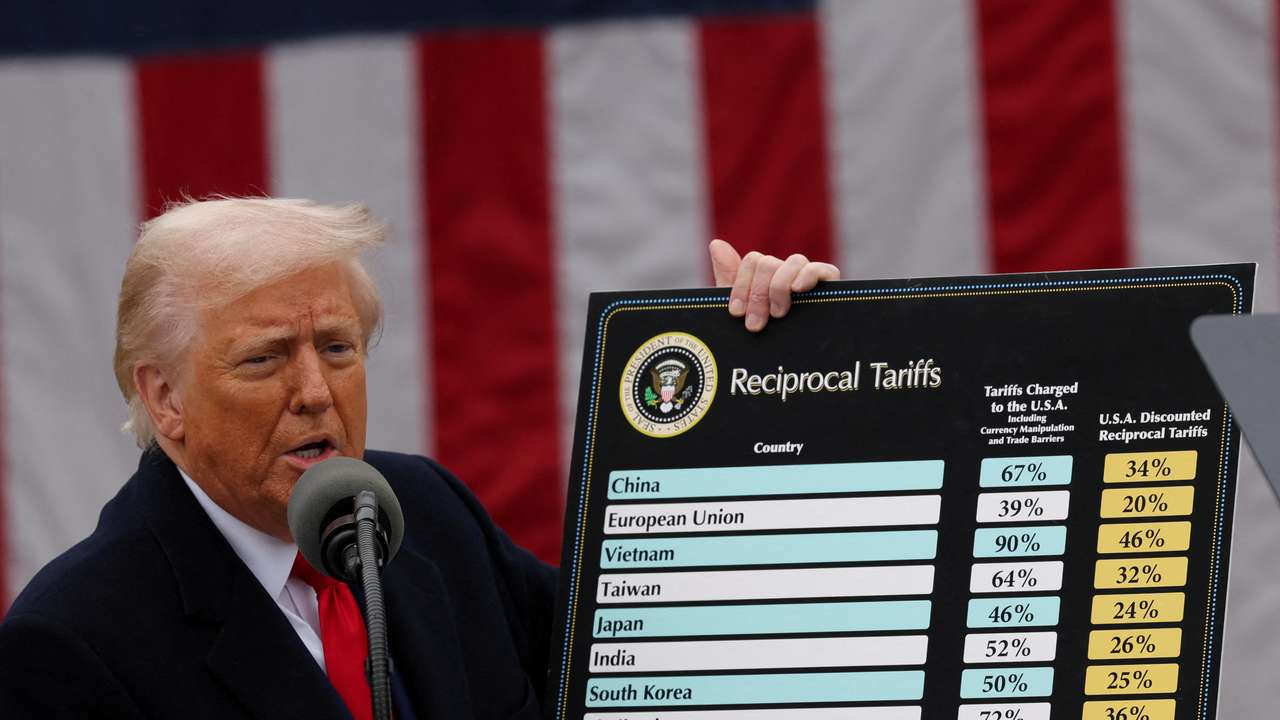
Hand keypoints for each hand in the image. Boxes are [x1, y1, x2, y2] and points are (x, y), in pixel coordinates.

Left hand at [709, 239, 840, 331]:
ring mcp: (810, 282)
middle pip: (769, 263)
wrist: (794, 374)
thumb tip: (716, 243)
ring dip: (779, 287)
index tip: (736, 313)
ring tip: (777, 314)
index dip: (741, 285)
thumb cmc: (765, 341)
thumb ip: (729, 280)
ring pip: (795, 261)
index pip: (753, 261)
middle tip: (755, 324)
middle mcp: (787, 276)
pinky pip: (824, 269)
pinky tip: (798, 289)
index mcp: (766, 279)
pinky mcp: (831, 290)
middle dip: (757, 294)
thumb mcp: (743, 313)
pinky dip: (809, 275)